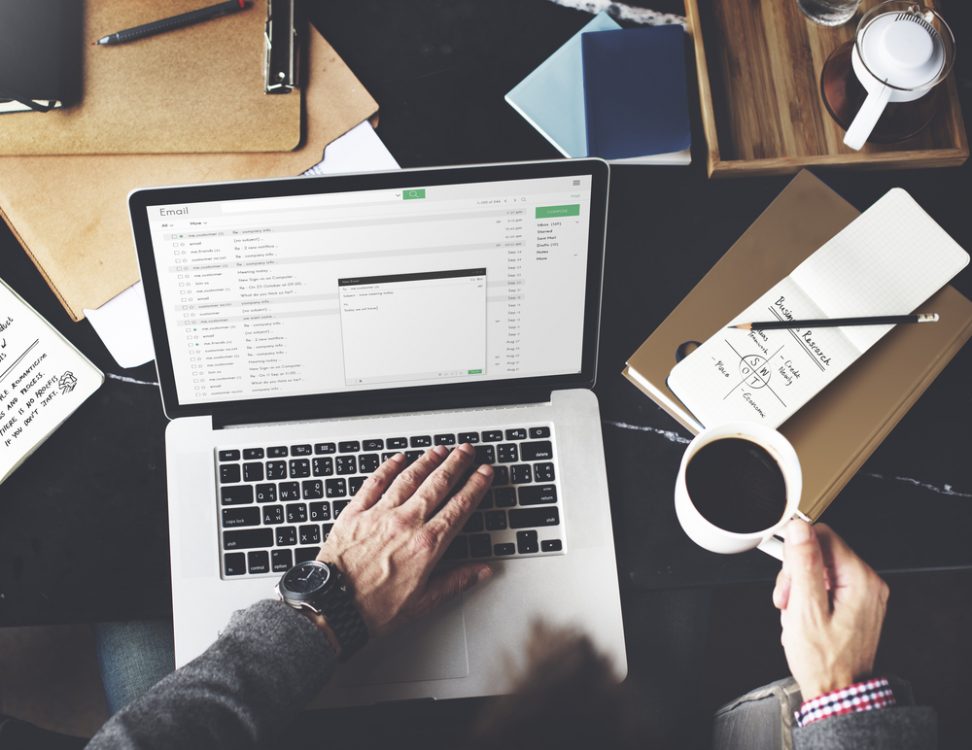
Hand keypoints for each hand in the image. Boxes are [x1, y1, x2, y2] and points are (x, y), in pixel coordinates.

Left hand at [317, 443, 493, 638]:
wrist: (332, 608)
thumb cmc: (374, 609)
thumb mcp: (424, 602)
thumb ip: (456, 582)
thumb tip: (482, 571)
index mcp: (426, 545)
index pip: (459, 507)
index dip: (475, 486)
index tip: (484, 473)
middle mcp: (405, 523)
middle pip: (438, 484)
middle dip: (456, 464)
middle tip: (467, 450)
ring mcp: (379, 514)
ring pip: (409, 478)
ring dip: (427, 461)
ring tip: (440, 450)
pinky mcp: (355, 512)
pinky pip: (375, 482)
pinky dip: (388, 467)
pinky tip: (398, 459)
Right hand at [772, 520, 888, 699]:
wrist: (837, 692)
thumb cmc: (824, 661)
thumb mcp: (806, 609)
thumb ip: (803, 565)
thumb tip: (800, 530)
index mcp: (860, 580)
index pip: (823, 535)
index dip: (796, 550)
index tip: (785, 572)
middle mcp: (868, 583)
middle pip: (820, 552)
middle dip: (796, 574)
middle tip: (788, 599)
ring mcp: (863, 594)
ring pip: (820, 568)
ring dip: (799, 587)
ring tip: (794, 613)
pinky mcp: (855, 604)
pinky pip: (826, 585)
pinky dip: (808, 597)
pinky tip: (802, 616)